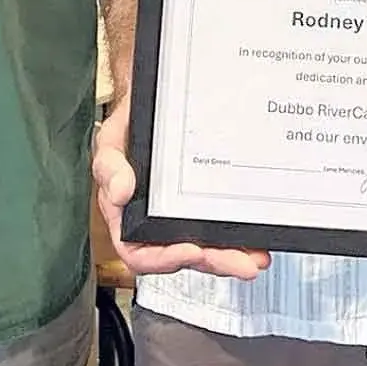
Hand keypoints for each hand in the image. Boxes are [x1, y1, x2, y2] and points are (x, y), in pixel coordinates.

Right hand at [92, 100, 270, 280]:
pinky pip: (219, 229)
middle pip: (182, 255)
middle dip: (214, 262)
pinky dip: (237, 238)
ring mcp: (180, 216)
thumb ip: (110, 166)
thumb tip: (120, 191)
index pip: (140, 252)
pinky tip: (255, 240)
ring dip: (231, 257)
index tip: (191, 250)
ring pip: (205, 248)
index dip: (165, 259)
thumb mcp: (111, 140)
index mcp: (127, 215)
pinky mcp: (202, 206)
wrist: (157, 102)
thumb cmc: (131, 125)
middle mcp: (154, 222)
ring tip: (255, 258)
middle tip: (242, 263)